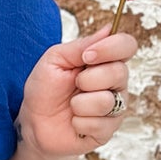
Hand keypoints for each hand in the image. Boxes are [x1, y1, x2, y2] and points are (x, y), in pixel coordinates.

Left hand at [17, 29, 138, 156]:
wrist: (33, 123)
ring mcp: (114, 107)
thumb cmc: (44, 90)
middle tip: (73, 85)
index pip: (127, 46)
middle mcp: (115, 83)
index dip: (111, 48)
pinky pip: (99, 124)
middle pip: (119, 73)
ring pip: (106, 101)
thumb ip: (81, 45)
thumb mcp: (55, 60)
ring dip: (79, 103)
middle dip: (87, 79)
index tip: (86, 57)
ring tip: (71, 106)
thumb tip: (110, 29)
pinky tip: (74, 122)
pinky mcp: (108, 130)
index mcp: (105, 61)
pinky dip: (79, 122)